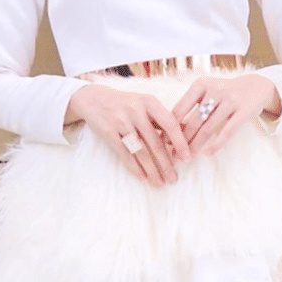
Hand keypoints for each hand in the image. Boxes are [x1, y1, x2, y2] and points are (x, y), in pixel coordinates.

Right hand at [65, 83, 191, 186]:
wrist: (94, 98)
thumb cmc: (126, 104)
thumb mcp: (144, 103)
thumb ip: (161, 118)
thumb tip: (185, 134)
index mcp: (149, 101)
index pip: (170, 124)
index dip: (180, 142)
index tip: (188, 158)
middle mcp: (136, 110)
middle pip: (155, 142)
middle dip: (166, 164)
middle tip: (173, 179)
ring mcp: (121, 121)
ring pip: (140, 151)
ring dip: (152, 170)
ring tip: (160, 183)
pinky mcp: (108, 131)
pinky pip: (124, 154)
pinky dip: (134, 168)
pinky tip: (143, 178)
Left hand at [172, 74, 281, 156]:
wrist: (255, 86)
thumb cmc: (224, 93)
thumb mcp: (207, 94)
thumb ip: (191, 109)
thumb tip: (170, 132)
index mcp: (201, 84)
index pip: (180, 108)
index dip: (170, 127)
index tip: (163, 142)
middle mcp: (215, 89)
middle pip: (194, 121)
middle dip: (182, 141)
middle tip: (174, 156)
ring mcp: (230, 100)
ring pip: (208, 128)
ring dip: (196, 146)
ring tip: (188, 158)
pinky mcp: (243, 111)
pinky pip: (227, 131)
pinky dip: (216, 144)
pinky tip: (208, 154)